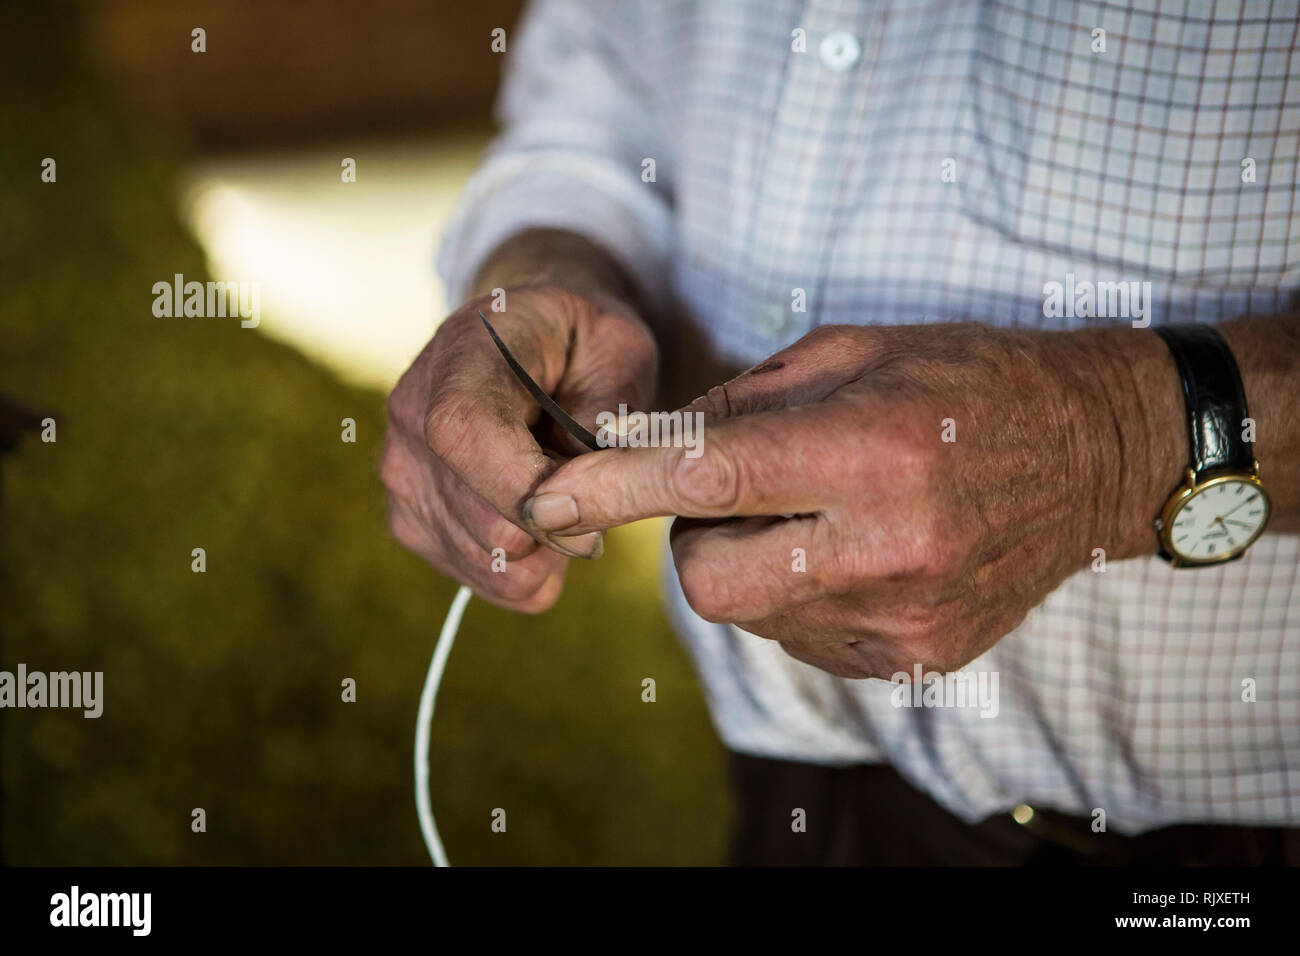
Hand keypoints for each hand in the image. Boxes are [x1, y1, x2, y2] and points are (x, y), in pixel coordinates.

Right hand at [381, 284, 655, 610]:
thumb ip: (611, 407)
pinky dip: (531, 566)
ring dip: (551, 548)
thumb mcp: (621, 347)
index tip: (597, 517)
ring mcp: (403, 476)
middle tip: (603, 493)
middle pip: (487, 521)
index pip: (464, 434)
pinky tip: (544, 516)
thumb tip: (591, 477)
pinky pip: (487, 581)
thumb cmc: (583, 344)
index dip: (529, 489)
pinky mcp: (410, 523)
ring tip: (568, 494)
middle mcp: (411, 417)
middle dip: (563, 527)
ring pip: (492, 563)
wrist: (533, 346)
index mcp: (460, 357)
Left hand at [523, 323, 1181, 675]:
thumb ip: (739, 401)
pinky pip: (801, 638)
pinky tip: (853, 552)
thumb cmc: (967, 384)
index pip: (708, 479)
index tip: (542, 500)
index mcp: (868, 451)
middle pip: (706, 580)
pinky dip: (797, 596)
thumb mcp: (852, 350)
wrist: (1093, 455)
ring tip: (819, 514)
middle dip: (691, 539)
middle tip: (740, 494)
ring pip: (749, 614)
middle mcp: (886, 548)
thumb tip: (650, 447)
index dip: (611, 489)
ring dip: (751, 564)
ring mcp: (902, 619)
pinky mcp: (915, 660)